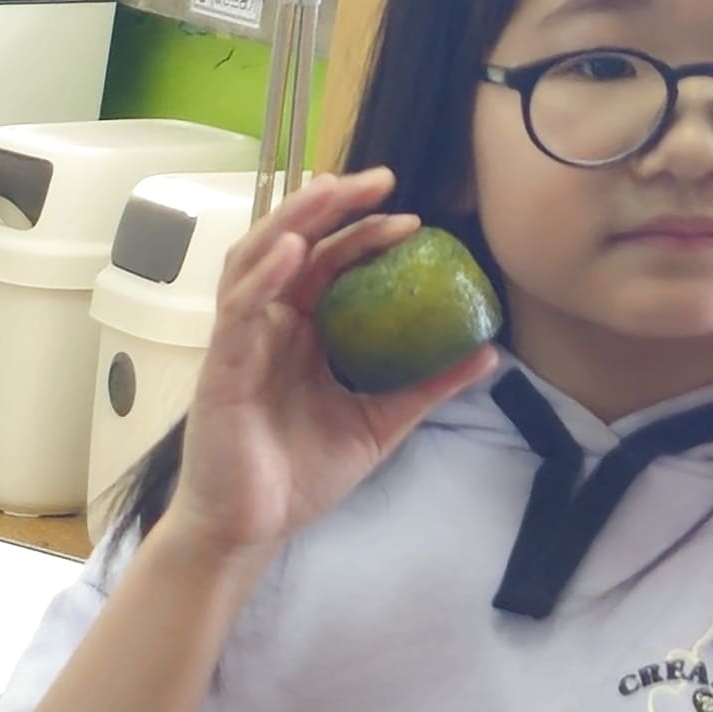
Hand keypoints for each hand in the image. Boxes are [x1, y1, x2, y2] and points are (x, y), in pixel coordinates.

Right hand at [162, 170, 494, 576]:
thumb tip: (490, 353)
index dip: (364, 233)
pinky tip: (293, 253)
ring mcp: (241, 344)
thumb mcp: (380, 423)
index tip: (412, 216)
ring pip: (257, 261)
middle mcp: (268, 328)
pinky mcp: (222, 369)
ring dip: (293, 221)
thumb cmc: (298, 477)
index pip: (330, 265)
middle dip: (332, 205)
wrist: (250, 531)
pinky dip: (264, 276)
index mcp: (300, 335)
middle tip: (382, 179)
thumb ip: (428, 385)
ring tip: (331, 191)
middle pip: (294, 245)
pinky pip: (240, 311)